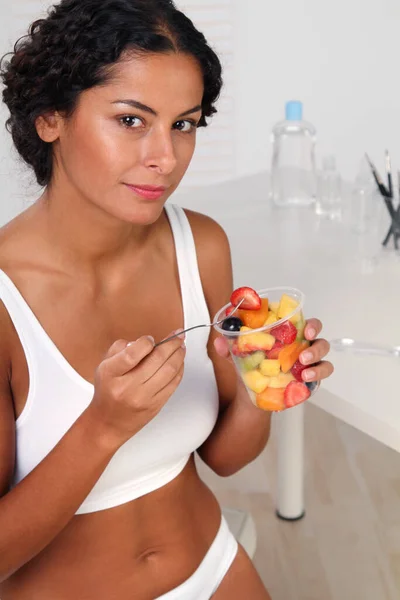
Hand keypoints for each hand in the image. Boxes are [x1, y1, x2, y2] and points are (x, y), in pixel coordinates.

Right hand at [88, 332, 185, 447]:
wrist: (108, 423)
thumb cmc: (107, 390)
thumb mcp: (104, 366)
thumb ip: (121, 348)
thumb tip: (145, 341)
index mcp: (111, 373)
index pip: (132, 353)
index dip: (146, 342)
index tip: (151, 339)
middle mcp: (127, 387)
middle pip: (157, 360)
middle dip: (171, 344)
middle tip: (178, 336)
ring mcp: (143, 398)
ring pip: (169, 371)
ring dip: (179, 355)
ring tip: (181, 347)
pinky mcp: (156, 406)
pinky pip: (173, 384)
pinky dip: (180, 370)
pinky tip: (180, 362)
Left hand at [213, 318, 333, 383]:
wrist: (251, 397)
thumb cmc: (249, 369)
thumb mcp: (237, 357)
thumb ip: (229, 348)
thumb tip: (219, 340)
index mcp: (287, 334)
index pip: (304, 321)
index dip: (310, 323)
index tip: (305, 328)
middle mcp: (301, 345)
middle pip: (319, 337)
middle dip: (315, 343)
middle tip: (303, 354)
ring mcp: (308, 362)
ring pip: (323, 355)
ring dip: (317, 360)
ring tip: (303, 370)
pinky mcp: (311, 378)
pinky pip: (322, 374)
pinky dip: (318, 374)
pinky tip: (306, 379)